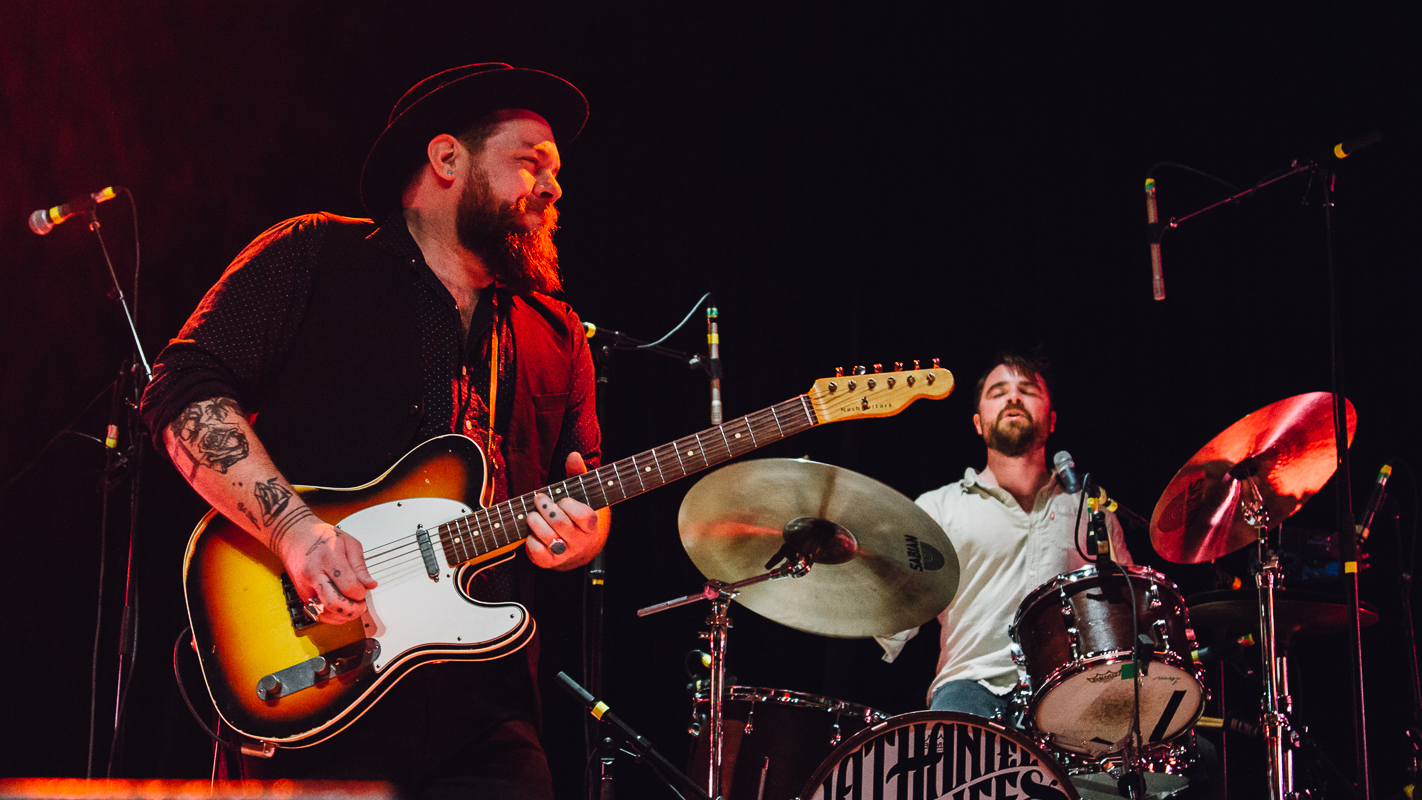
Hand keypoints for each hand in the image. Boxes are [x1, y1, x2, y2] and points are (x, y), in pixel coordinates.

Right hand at [278, 517, 378, 623]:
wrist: (294, 536)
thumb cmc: (321, 537)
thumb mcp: (349, 543)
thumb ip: (360, 566)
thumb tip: (370, 585)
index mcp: (329, 558)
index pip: (348, 586)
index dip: (361, 593)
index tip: (364, 590)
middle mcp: (314, 575)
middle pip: (334, 604)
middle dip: (352, 610)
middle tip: (361, 605)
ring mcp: (305, 587)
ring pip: (324, 614)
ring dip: (342, 616)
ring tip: (352, 607)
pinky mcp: (302, 595)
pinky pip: (317, 614)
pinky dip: (331, 616)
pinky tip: (340, 609)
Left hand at [525, 452, 610, 570]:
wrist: (577, 545)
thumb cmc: (576, 513)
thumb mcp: (580, 493)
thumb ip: (577, 473)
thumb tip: (573, 456)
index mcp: (591, 525)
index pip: (583, 516)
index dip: (568, 505)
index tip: (562, 499)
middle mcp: (580, 541)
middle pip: (560, 523)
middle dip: (545, 507)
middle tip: (539, 500)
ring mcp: (565, 553)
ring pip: (547, 536)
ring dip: (534, 521)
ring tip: (532, 514)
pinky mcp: (550, 562)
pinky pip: (537, 552)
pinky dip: (530, 540)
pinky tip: (532, 533)